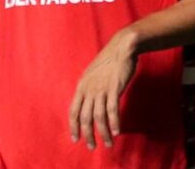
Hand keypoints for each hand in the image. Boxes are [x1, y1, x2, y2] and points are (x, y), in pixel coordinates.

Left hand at [68, 29, 137, 150]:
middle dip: (88, 134)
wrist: (121, 47)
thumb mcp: (93, 75)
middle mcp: (89, 89)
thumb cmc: (109, 62)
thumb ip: (89, 89)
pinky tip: (116, 132)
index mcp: (82, 86)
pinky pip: (112, 109)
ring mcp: (101, 88)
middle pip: (84, 117)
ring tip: (108, 144)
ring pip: (99, 116)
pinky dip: (114, 122)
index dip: (73, 126)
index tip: (75, 138)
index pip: (73, 110)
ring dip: (103, 133)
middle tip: (92, 147)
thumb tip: (88, 104)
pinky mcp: (114, 88)